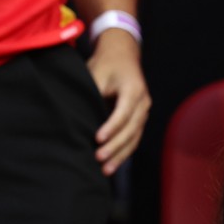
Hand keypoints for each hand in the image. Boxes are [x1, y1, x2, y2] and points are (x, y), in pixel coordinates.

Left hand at [86, 29, 149, 174]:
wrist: (122, 54)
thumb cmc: (106, 63)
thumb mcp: (96, 74)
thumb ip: (92, 95)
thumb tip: (80, 118)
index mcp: (133, 89)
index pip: (123, 113)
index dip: (110, 128)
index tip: (97, 139)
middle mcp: (143, 102)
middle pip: (131, 129)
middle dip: (115, 147)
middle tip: (99, 159)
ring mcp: (143, 111)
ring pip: (134, 137)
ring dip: (120, 154)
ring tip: (106, 170)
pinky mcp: (139, 118)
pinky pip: (134, 137)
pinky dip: (124, 151)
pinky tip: (113, 163)